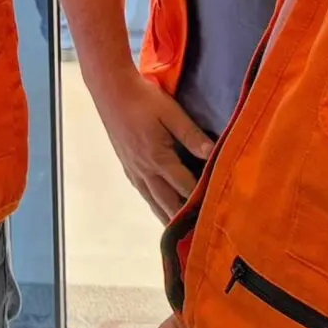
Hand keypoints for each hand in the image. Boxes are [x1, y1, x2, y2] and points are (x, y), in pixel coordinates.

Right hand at [94, 66, 211, 219]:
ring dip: (168, 218)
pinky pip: (144, 194)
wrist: (111, 91)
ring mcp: (134, 170)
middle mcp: (145, 170)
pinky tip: (161, 210)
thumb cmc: (144, 98)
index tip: (216, 212)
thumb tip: (213, 152)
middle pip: (168, 203)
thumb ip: (191, 135)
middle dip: (185, 219)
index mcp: (158, 158)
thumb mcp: (171, 112)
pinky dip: (155, 206)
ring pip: (153, 203)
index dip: (201, 200)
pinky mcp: (127, 167)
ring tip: (182, 234)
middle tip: (201, 236)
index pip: (185, 186)